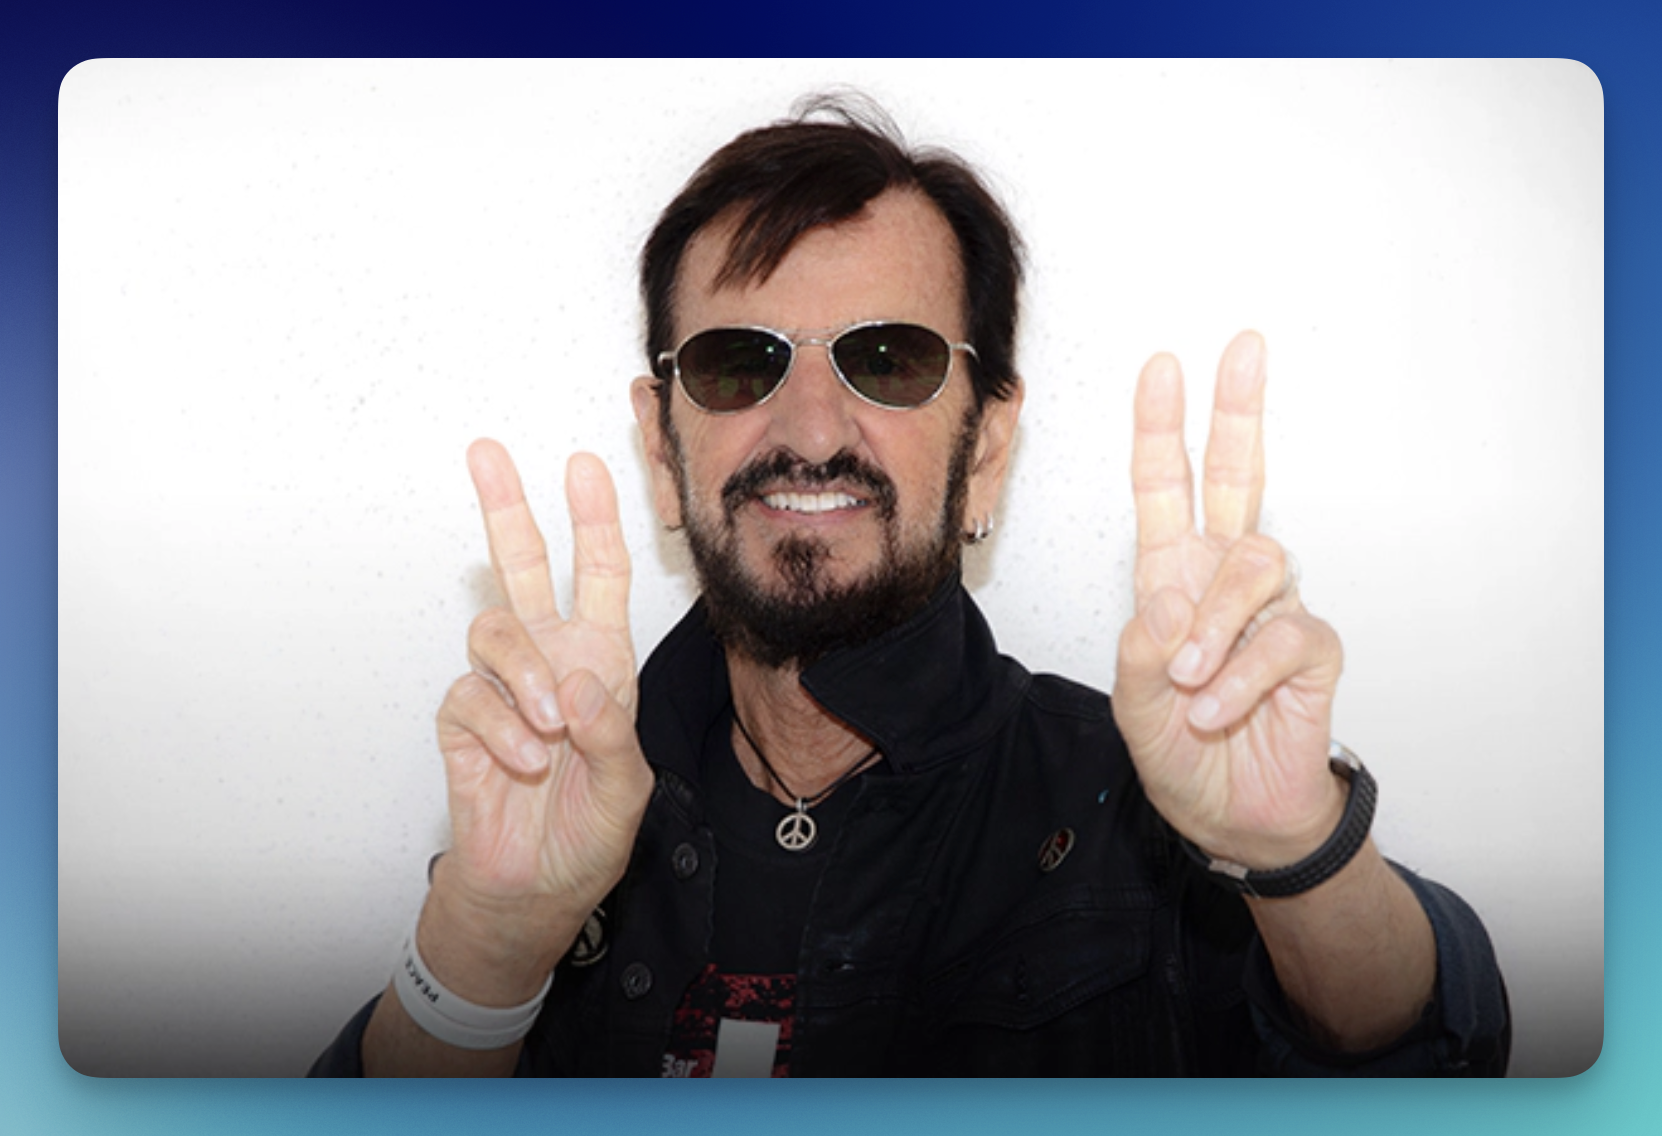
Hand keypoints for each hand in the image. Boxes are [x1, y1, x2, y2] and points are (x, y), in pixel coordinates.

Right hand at [429, 440, 651, 976]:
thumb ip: (611, 734)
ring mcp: (502, 687)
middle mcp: (550, 659)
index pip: (598, 575)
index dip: (594, 519)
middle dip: (507, 507)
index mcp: (601, 660)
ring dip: (524, 679)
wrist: (535, 889)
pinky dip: (501, 732)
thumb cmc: (587, 832)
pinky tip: (524, 765)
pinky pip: (471, 698)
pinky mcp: (461, 718)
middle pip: (522, 566)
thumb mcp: (627, 787)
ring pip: (495, 630)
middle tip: (487, 454)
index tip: (585, 463)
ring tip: (548, 732)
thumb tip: (578, 683)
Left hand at [1112, 332, 1345, 869]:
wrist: (1231, 816)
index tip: (1162, 368)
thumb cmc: (1181, 750)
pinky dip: (1242, 677)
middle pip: (1240, 479)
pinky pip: (1283, 638)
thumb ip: (1141, 653)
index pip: (1167, 489)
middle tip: (1243, 348)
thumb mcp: (1134, 704)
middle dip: (1239, 411)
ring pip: (1254, 564)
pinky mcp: (1312, 648)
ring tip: (1190, 684)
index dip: (1162, 430)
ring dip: (1215, 626)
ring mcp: (1272, 608)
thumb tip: (1166, 600)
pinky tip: (1217, 708)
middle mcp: (1223, 578)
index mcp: (1172, 575)